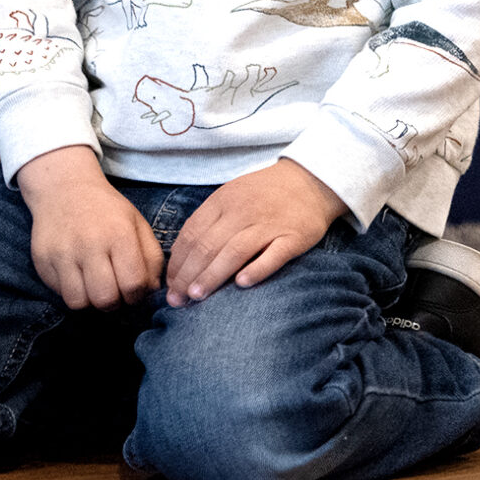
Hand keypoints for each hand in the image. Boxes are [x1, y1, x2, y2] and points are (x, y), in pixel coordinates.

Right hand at [16, 146, 162, 309]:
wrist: (63, 187)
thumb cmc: (106, 211)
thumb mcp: (137, 224)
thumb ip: (151, 258)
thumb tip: (151, 291)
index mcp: (118, 234)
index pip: (133, 284)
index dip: (137, 296)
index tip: (133, 290)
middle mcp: (89, 244)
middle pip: (105, 299)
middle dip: (114, 303)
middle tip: (114, 291)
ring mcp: (62, 253)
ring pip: (79, 302)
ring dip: (90, 301)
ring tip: (94, 286)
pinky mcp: (42, 260)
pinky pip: (59, 293)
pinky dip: (71, 291)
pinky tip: (77, 276)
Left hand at [164, 159, 345, 306]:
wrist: (310, 179)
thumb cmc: (264, 194)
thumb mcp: (231, 196)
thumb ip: (210, 222)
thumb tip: (182, 259)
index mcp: (223, 200)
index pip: (192, 234)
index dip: (177, 262)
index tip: (169, 284)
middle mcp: (242, 211)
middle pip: (208, 245)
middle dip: (187, 275)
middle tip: (176, 300)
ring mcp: (268, 224)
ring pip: (234, 251)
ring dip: (212, 275)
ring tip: (196, 296)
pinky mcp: (293, 236)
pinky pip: (274, 254)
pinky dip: (258, 269)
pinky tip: (243, 284)